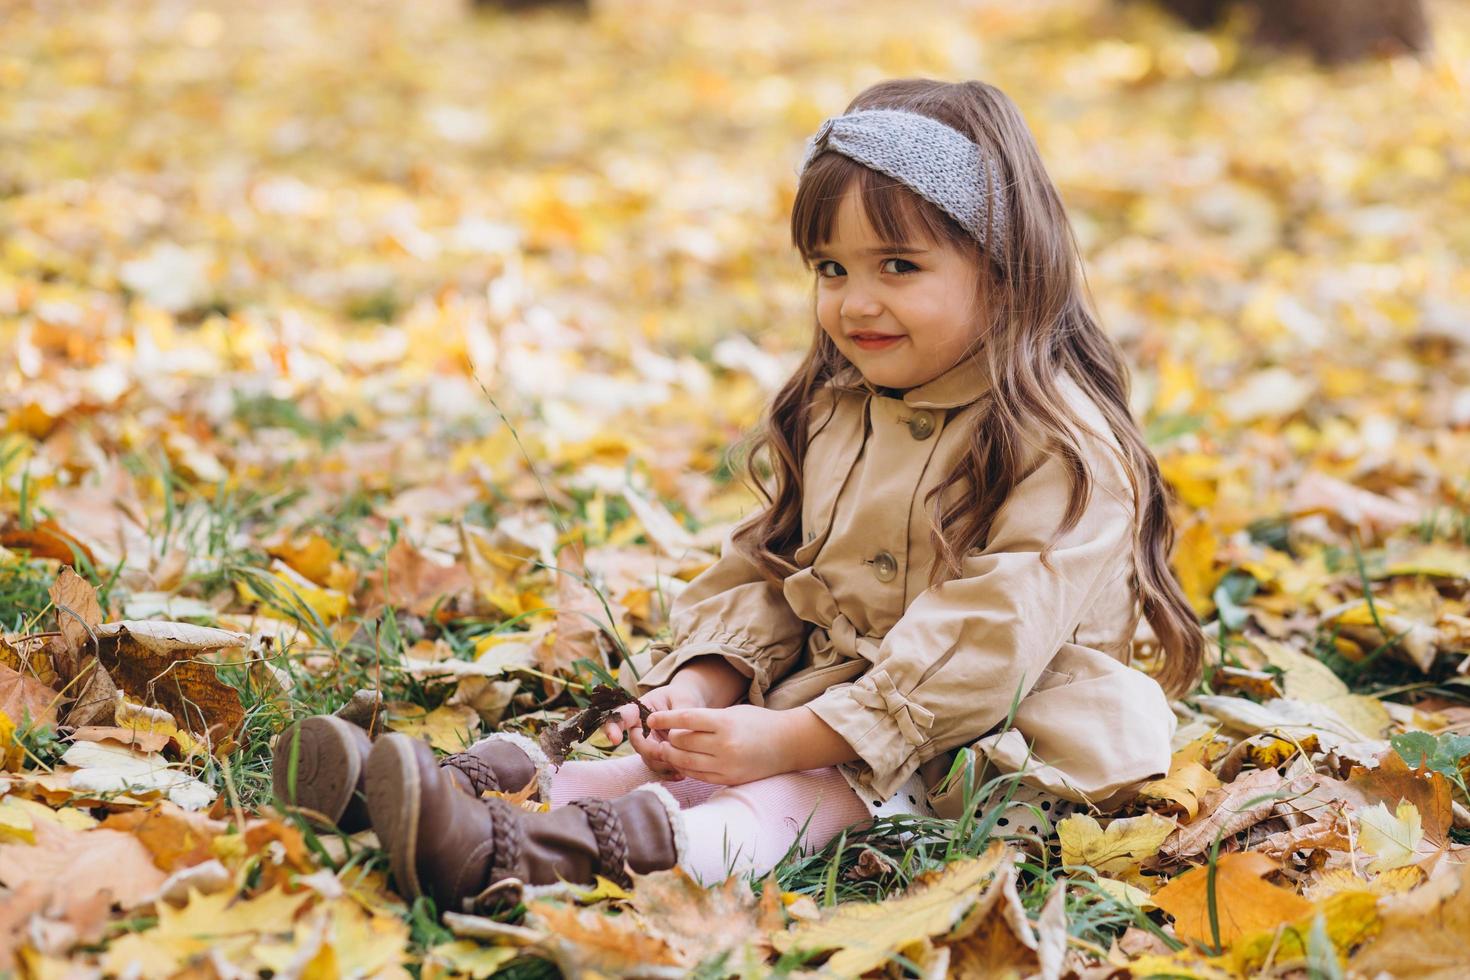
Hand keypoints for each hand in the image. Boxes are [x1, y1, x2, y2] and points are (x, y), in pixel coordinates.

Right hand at [600, 683, 704, 778]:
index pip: (620, 717)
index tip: (614, 739)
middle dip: (652, 751)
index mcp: (638, 709)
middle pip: (637, 744)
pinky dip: (668, 773)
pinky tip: (680, 774)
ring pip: (647, 759)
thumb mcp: (683, 698)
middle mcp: (638, 728)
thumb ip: (678, 715)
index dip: (613, 728)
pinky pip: (657, 768)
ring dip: (662, 764)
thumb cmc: (683, 695)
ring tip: (682, 764)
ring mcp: (646, 744)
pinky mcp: (656, 755)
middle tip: (668, 751)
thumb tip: (674, 737)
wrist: (688, 701)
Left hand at [644, 704, 792, 784]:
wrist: (788, 744)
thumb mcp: (733, 712)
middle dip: (669, 738)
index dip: (665, 718)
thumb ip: (706, 720)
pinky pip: (697, 775)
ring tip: (668, 749)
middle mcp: (724, 745)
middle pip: (682, 742)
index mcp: (725, 722)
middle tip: (664, 734)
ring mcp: (726, 765)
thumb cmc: (758, 723)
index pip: (686, 719)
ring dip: (672, 755)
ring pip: (685, 761)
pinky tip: (682, 761)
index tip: (651, 718)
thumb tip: (674, 727)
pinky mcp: (728, 779)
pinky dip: (685, 768)